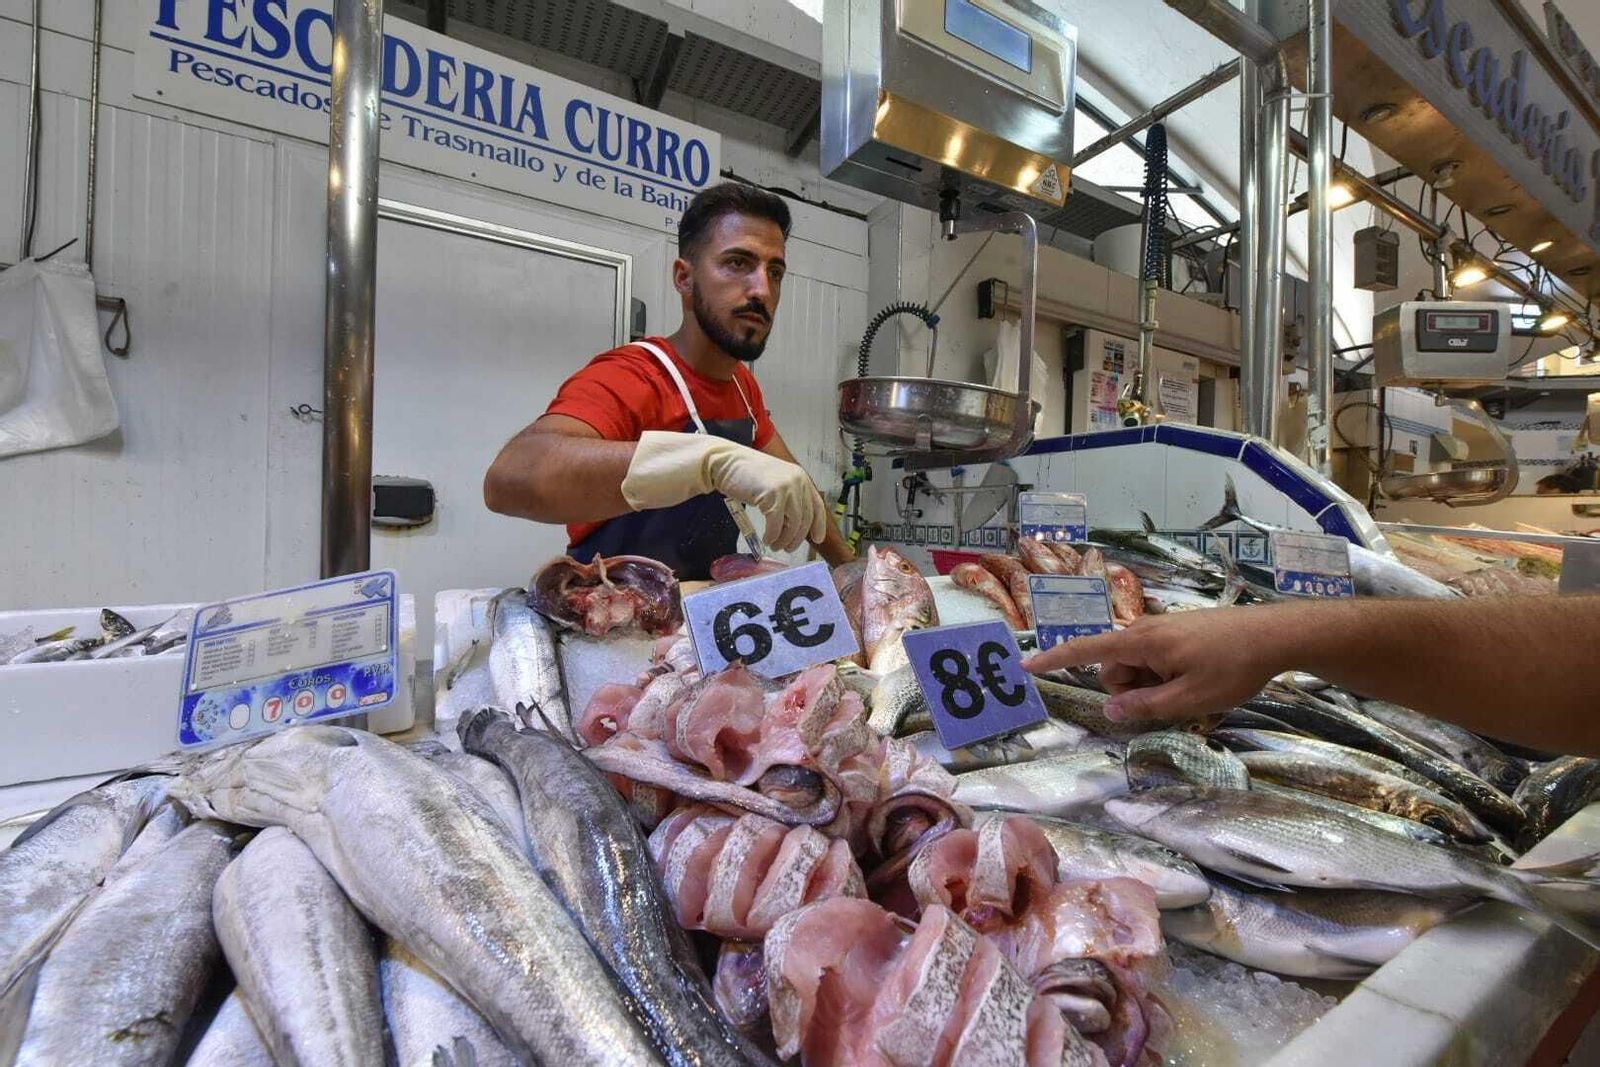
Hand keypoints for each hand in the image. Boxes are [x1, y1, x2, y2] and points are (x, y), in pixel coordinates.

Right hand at [706, 447, 827, 551]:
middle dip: (797, 538)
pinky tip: (767, 539)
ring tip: (775, 545)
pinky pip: (776, 524)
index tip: (817, 539)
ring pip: (793, 524)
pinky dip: (772, 536)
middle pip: (805, 518)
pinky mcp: (772, 495)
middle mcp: (797, 481)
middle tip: (788, 548)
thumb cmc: (746, 474)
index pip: (817, 505)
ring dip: (784, 540)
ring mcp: (786, 487)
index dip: (818, 525)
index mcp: (800, 477)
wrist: (725, 462)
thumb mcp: (775, 482)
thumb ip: (788, 498)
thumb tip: (794, 525)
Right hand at [1021, 608, 1284, 721]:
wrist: (1276, 635)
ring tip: (1191, 690)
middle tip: (1169, 699)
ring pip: (1137, 665)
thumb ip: (1145, 706)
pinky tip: (1198, 680)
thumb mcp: (1188, 699)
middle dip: (1129, 688)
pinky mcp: (1181, 632)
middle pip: (1114, 666)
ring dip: (1151, 684)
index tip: (1024, 664)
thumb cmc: (1232, 667)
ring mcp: (1164, 629)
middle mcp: (1146, 630)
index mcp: (1142, 642)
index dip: (1054, 659)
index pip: (1086, 650)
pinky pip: (1157, 658)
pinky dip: (1166, 675)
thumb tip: (1110, 709)